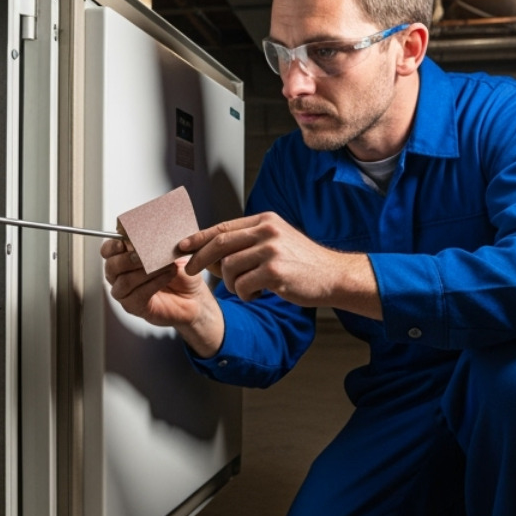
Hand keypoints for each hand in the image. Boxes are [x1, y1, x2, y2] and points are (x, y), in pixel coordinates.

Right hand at [99, 237, 224, 354]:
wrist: (193, 297)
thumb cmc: (180, 274)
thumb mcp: (170, 252)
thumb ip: (157, 243)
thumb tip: (151, 231)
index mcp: (124, 259)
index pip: (107, 251)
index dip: (113, 246)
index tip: (125, 241)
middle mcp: (120, 277)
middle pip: (111, 266)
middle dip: (127, 259)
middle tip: (145, 254)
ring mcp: (125, 294)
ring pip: (124, 282)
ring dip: (144, 272)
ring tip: (165, 265)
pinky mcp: (134, 307)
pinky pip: (138, 295)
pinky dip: (153, 283)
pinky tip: (168, 276)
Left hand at [180, 212, 379, 315]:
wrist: (333, 276)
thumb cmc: (303, 263)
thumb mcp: (276, 242)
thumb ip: (247, 243)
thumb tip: (210, 254)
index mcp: (265, 221)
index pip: (223, 227)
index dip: (199, 237)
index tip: (182, 246)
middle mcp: (267, 231)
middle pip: (220, 243)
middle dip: (200, 259)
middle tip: (189, 270)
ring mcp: (272, 249)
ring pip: (229, 267)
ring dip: (231, 284)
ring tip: (247, 288)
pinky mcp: (275, 270)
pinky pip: (243, 285)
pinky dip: (245, 294)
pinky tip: (257, 294)